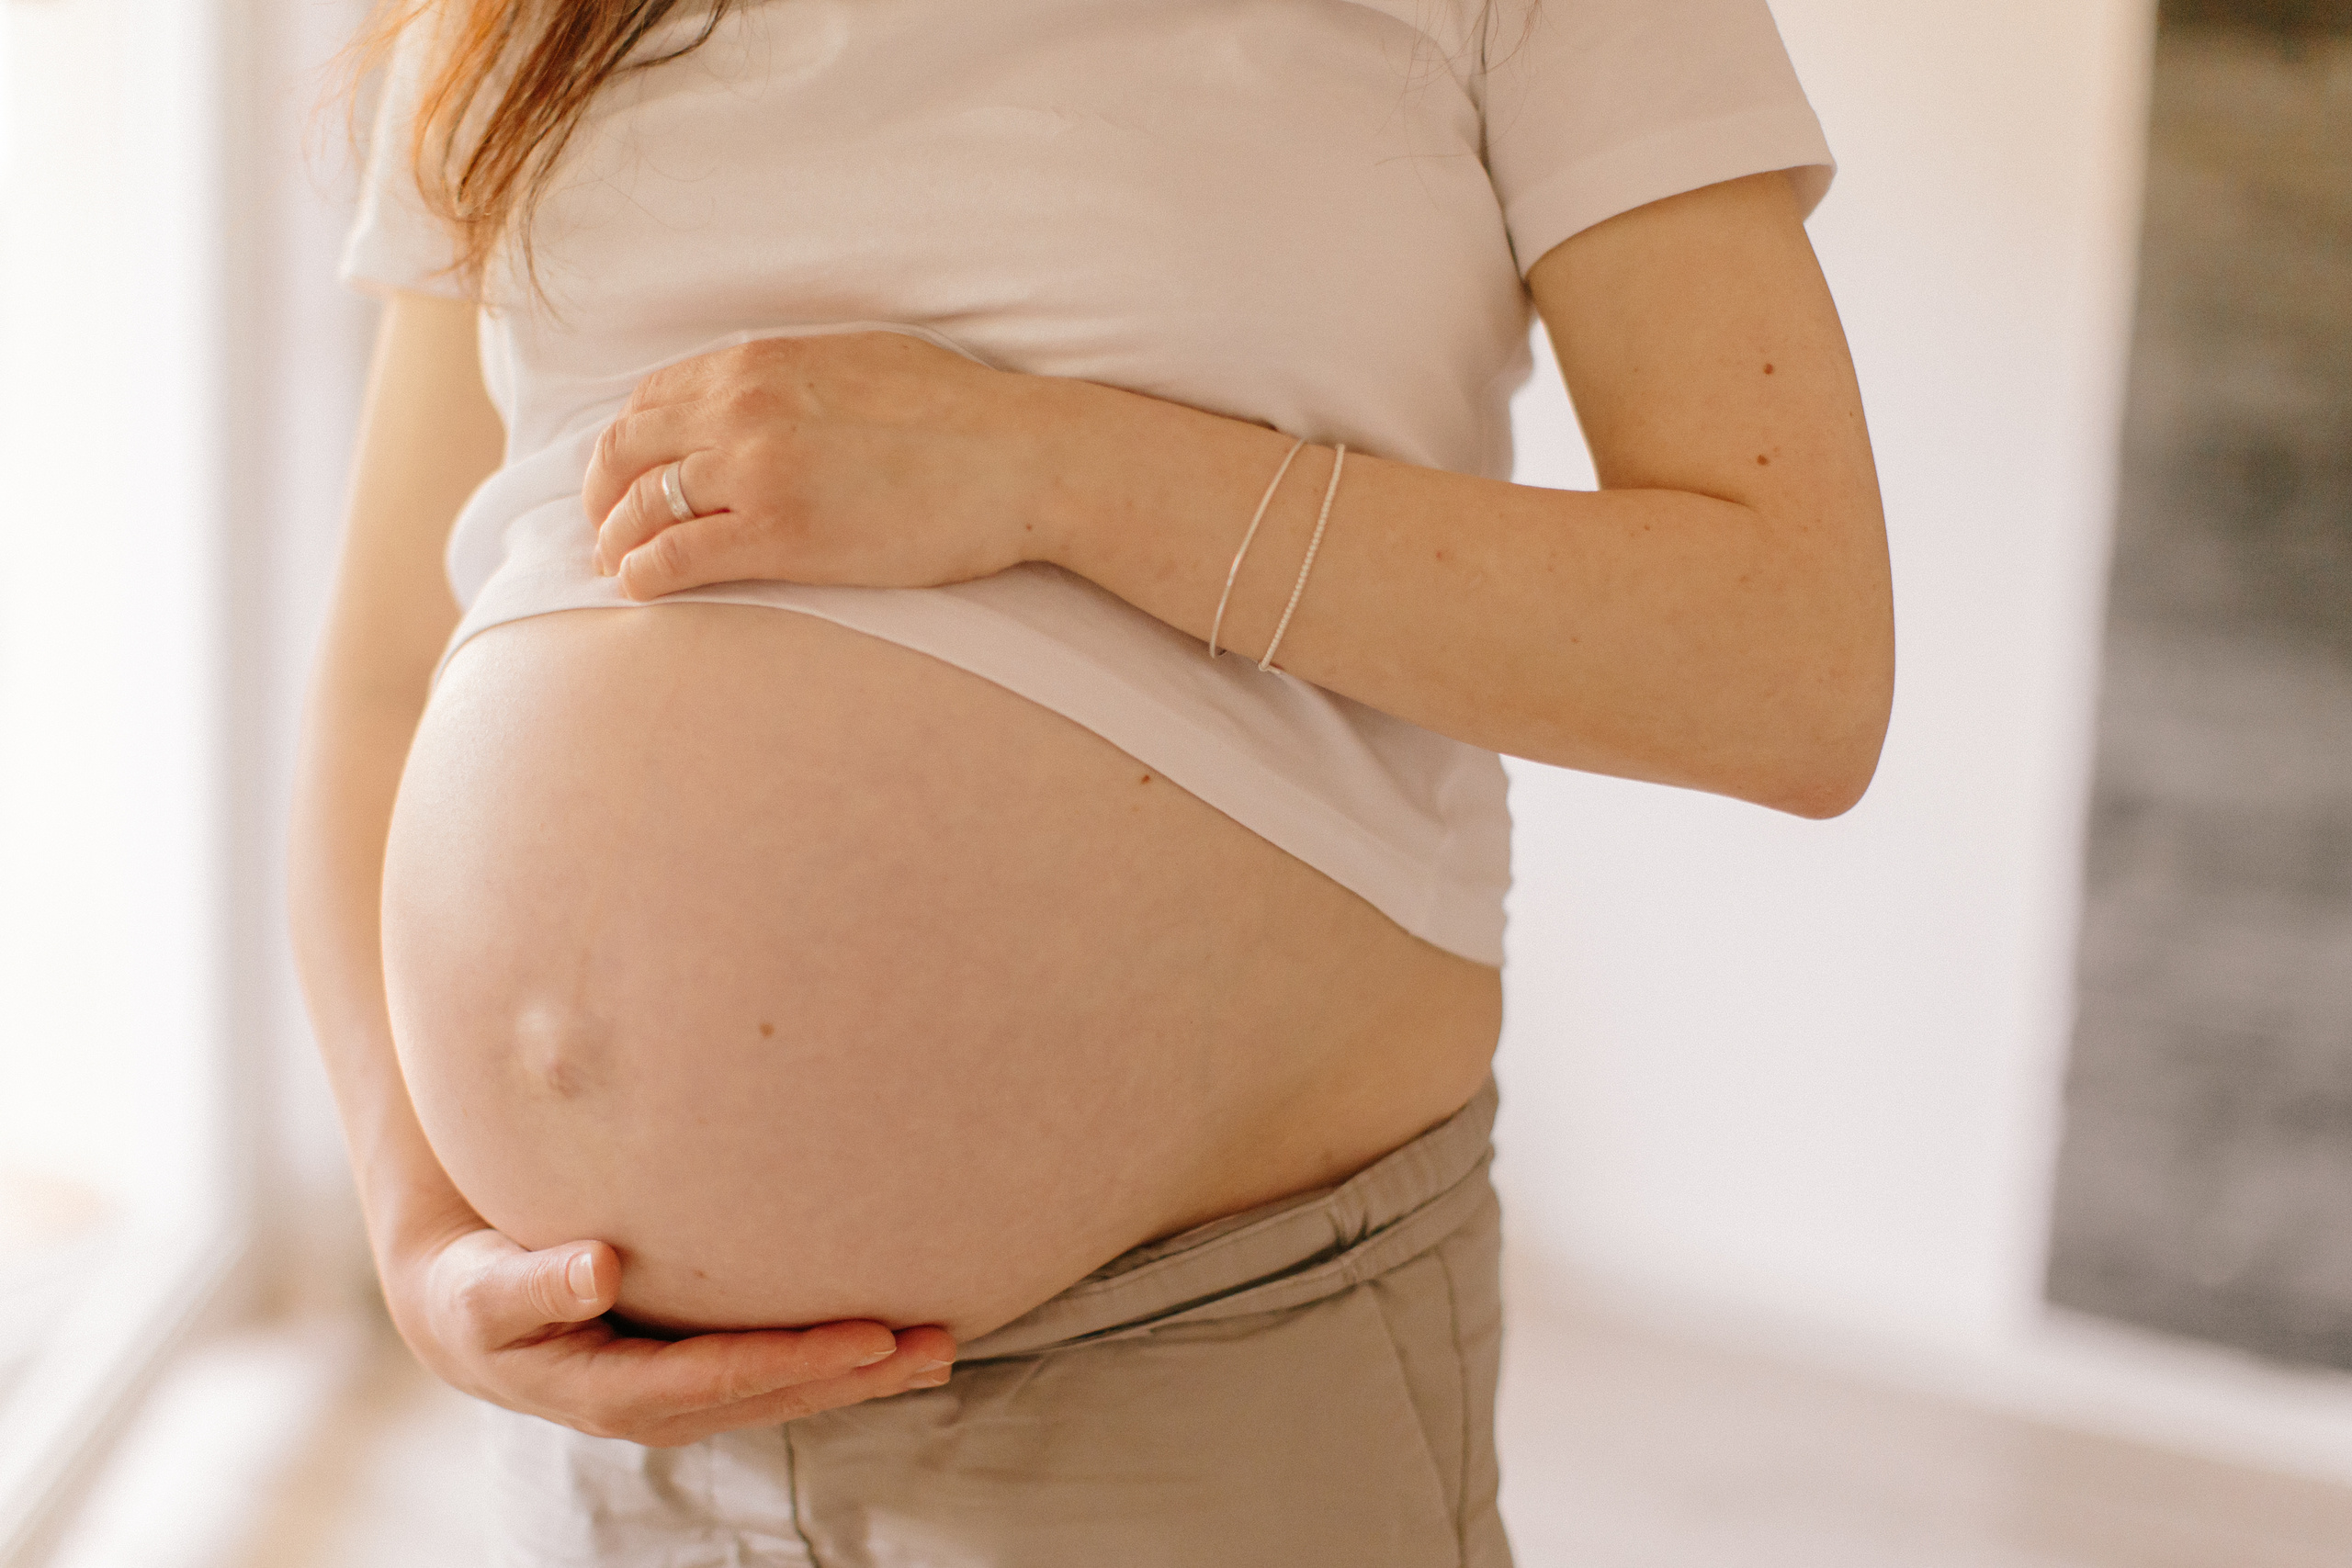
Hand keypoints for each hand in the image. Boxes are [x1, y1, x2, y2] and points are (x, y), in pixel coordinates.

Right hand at [386, 1218, 957, 1448]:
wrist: (464, 1316)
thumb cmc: (474, 1291)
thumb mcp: (484, 1293)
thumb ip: (535, 1284)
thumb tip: (597, 1266)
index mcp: (613, 1391)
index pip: (724, 1378)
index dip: (797, 1360)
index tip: (869, 1336)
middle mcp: (660, 1406)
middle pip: (774, 1396)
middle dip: (858, 1376)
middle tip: (938, 1346)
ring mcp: (684, 1396)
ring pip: (787, 1392)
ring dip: (864, 1375)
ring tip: (941, 1348)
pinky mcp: (698, 1373)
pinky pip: (779, 1373)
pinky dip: (838, 1360)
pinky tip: (893, 1342)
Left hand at [582, 332, 1073, 600]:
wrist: (1020, 459)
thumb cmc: (964, 414)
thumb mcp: (864, 360)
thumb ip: (798, 375)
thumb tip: (768, 394)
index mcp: (762, 361)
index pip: (653, 397)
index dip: (628, 442)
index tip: (627, 474)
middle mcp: (744, 407)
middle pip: (627, 448)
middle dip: (603, 491)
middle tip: (604, 526)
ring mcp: (756, 470)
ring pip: (640, 504)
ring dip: (615, 539)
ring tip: (619, 564)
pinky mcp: (778, 534)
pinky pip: (675, 554)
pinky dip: (644, 573)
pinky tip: (641, 588)